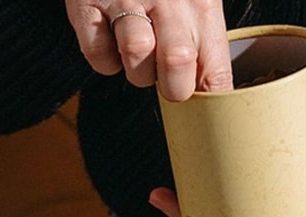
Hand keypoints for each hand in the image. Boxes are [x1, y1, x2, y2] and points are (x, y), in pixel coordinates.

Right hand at [65, 0, 232, 100]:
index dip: (208, 104)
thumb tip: (212, 99)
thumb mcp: (195, 3)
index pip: (216, 73)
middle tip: (165, 76)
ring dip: (136, 70)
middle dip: (171, 86)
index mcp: (203, 5)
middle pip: (178, 63)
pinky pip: (97, 54)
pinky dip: (103, 57)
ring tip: (138, 52)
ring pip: (136, 55)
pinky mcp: (89, 4)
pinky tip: (110, 37)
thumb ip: (206, 48)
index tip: (201, 115)